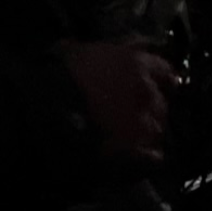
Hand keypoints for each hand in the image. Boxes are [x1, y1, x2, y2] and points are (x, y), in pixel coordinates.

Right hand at [53, 34, 180, 175]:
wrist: (46, 113)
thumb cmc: (58, 76)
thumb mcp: (77, 51)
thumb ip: (100, 52)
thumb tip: (102, 51)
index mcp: (138, 65)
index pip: (165, 72)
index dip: (159, 80)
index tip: (154, 85)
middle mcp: (148, 93)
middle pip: (161, 104)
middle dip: (148, 108)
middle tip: (129, 114)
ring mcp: (144, 125)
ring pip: (156, 130)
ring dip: (145, 132)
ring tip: (126, 138)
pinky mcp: (137, 153)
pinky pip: (152, 157)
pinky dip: (146, 158)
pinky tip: (136, 159)